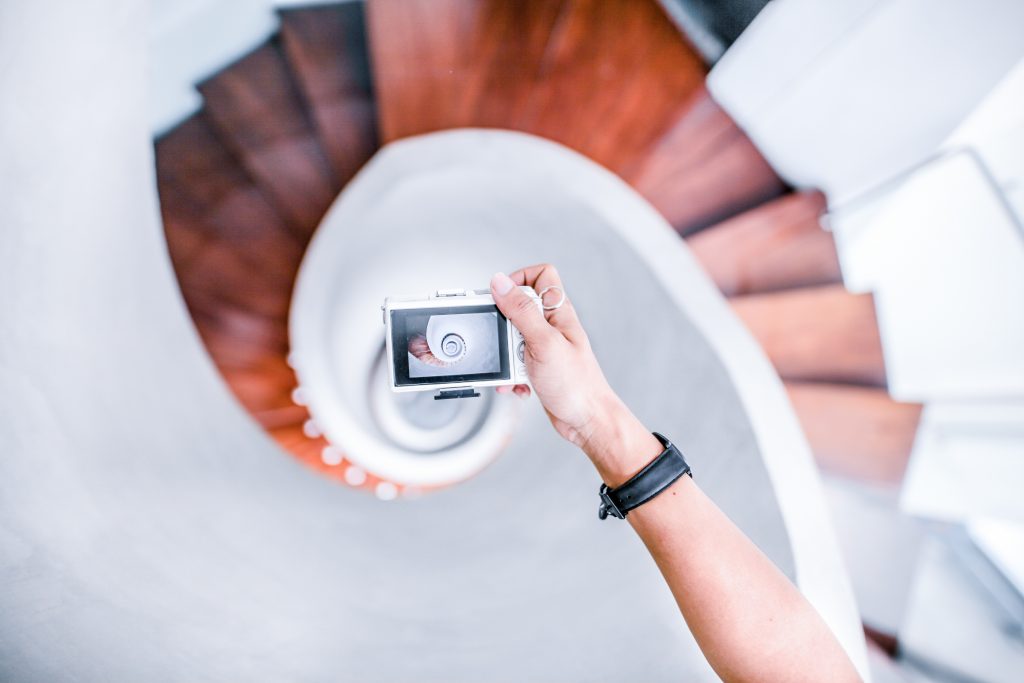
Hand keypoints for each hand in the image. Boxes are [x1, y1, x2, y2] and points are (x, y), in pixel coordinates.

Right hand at [490, 265, 659, 482]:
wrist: (587, 421)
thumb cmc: (577, 385)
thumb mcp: (543, 342)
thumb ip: (521, 311)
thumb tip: (500, 283)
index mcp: (558, 312)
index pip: (540, 275)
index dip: (519, 279)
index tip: (502, 296)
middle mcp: (552, 327)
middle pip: (517, 309)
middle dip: (505, 328)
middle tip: (508, 343)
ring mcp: (545, 348)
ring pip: (512, 340)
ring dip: (506, 358)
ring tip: (515, 370)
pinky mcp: (538, 368)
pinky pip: (514, 365)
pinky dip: (511, 376)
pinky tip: (519, 386)